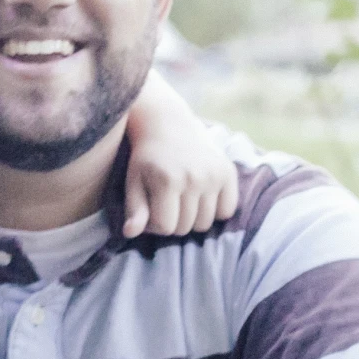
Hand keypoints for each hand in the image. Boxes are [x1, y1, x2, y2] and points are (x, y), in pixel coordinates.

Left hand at [121, 125, 239, 238]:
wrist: (168, 125)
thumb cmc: (146, 158)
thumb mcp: (133, 182)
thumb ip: (134, 209)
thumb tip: (130, 233)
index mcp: (168, 181)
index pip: (166, 228)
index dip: (155, 225)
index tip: (150, 212)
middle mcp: (194, 178)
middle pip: (185, 227)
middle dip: (172, 222)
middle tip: (165, 205)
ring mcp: (213, 175)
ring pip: (205, 223)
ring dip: (192, 219)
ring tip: (182, 202)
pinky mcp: (228, 172)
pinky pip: (227, 210)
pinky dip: (215, 211)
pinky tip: (202, 199)